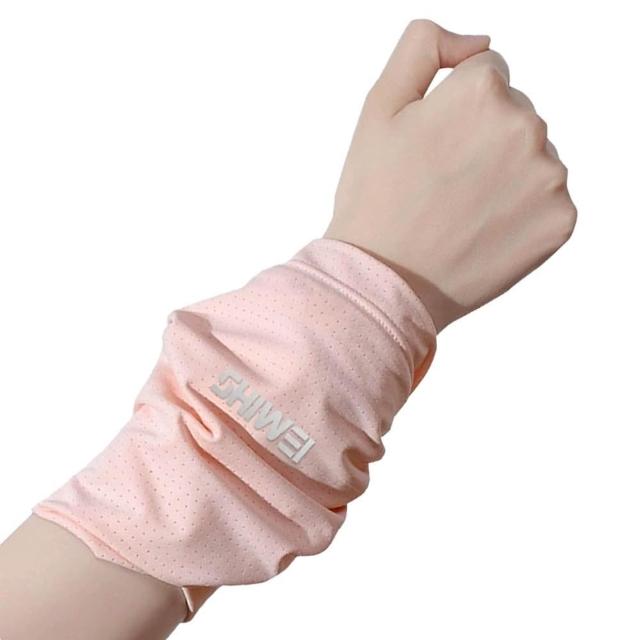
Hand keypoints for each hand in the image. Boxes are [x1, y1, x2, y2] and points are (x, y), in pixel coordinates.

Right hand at [325, 20, 576, 331]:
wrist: (383, 281)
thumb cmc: (375, 198)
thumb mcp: (378, 107)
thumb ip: (423, 47)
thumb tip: (480, 43)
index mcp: (482, 91)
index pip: (487, 74)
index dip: (453, 110)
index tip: (431, 149)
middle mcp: (526, 126)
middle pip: (514, 114)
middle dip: (482, 139)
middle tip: (441, 184)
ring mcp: (549, 177)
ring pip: (532, 156)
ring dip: (504, 174)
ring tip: (461, 210)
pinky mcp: (560, 221)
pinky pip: (547, 200)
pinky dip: (520, 212)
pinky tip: (484, 231)